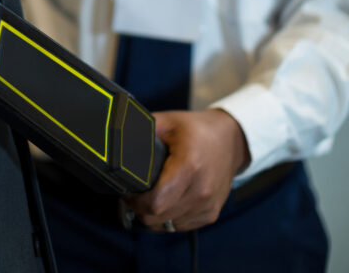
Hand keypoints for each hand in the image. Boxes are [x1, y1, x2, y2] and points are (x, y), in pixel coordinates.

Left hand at [120, 108, 249, 232]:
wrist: (230, 140)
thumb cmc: (196, 130)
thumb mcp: (168, 122)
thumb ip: (143, 130)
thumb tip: (118, 137)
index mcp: (189, 167)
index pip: (155, 202)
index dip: (135, 201)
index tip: (127, 191)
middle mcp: (200, 191)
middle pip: (158, 217)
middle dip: (139, 210)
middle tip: (133, 195)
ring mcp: (207, 206)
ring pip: (167, 226)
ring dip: (153, 216)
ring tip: (148, 197)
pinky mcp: (210, 214)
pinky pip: (180, 226)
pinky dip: (168, 218)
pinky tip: (164, 202)